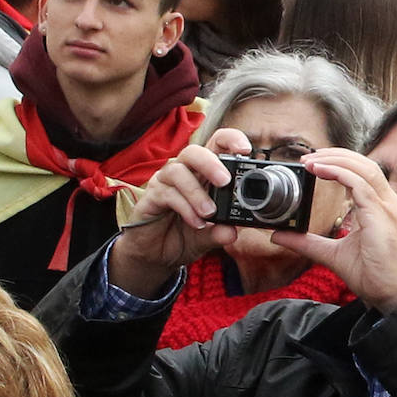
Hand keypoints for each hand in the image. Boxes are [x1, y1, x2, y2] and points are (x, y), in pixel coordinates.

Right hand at [108, 130, 249, 297]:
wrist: (155, 256)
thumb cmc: (182, 237)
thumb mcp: (207, 238)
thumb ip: (219, 233)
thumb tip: (232, 231)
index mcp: (202, 175)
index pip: (214, 146)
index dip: (230, 140)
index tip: (245, 150)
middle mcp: (183, 173)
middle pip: (193, 151)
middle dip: (211, 163)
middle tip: (225, 182)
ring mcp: (165, 183)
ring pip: (177, 170)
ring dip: (196, 191)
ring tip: (210, 213)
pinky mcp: (151, 197)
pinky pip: (167, 193)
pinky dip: (184, 207)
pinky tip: (196, 223)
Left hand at [271, 148, 396, 314]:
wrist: (392, 297)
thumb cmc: (372, 276)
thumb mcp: (332, 253)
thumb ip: (307, 242)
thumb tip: (279, 235)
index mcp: (379, 207)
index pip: (361, 173)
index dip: (338, 163)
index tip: (312, 164)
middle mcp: (387, 203)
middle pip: (364, 163)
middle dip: (335, 155)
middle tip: (308, 158)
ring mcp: (387, 208)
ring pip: (363, 168)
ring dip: (335, 160)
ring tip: (311, 162)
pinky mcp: (382, 216)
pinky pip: (361, 184)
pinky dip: (339, 173)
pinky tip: (320, 172)